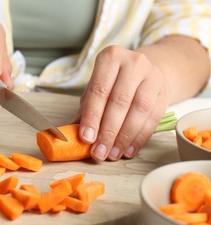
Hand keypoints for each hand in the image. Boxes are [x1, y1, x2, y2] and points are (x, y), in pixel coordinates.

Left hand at [75, 45, 170, 160]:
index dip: (92, 116)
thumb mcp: (97, 89)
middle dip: (108, 131)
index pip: (99, 90)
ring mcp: (152, 75)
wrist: (145, 72)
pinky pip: (153, 118)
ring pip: (139, 110)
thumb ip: (86, 109)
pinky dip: (139, 138)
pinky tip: (128, 150)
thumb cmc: (114, 82)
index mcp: (110, 58)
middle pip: (119, 101)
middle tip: (99, 152)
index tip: (86, 138)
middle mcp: (133, 63)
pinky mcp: (164, 91)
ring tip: (113, 154)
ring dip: (124, 137)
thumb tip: (72, 135)